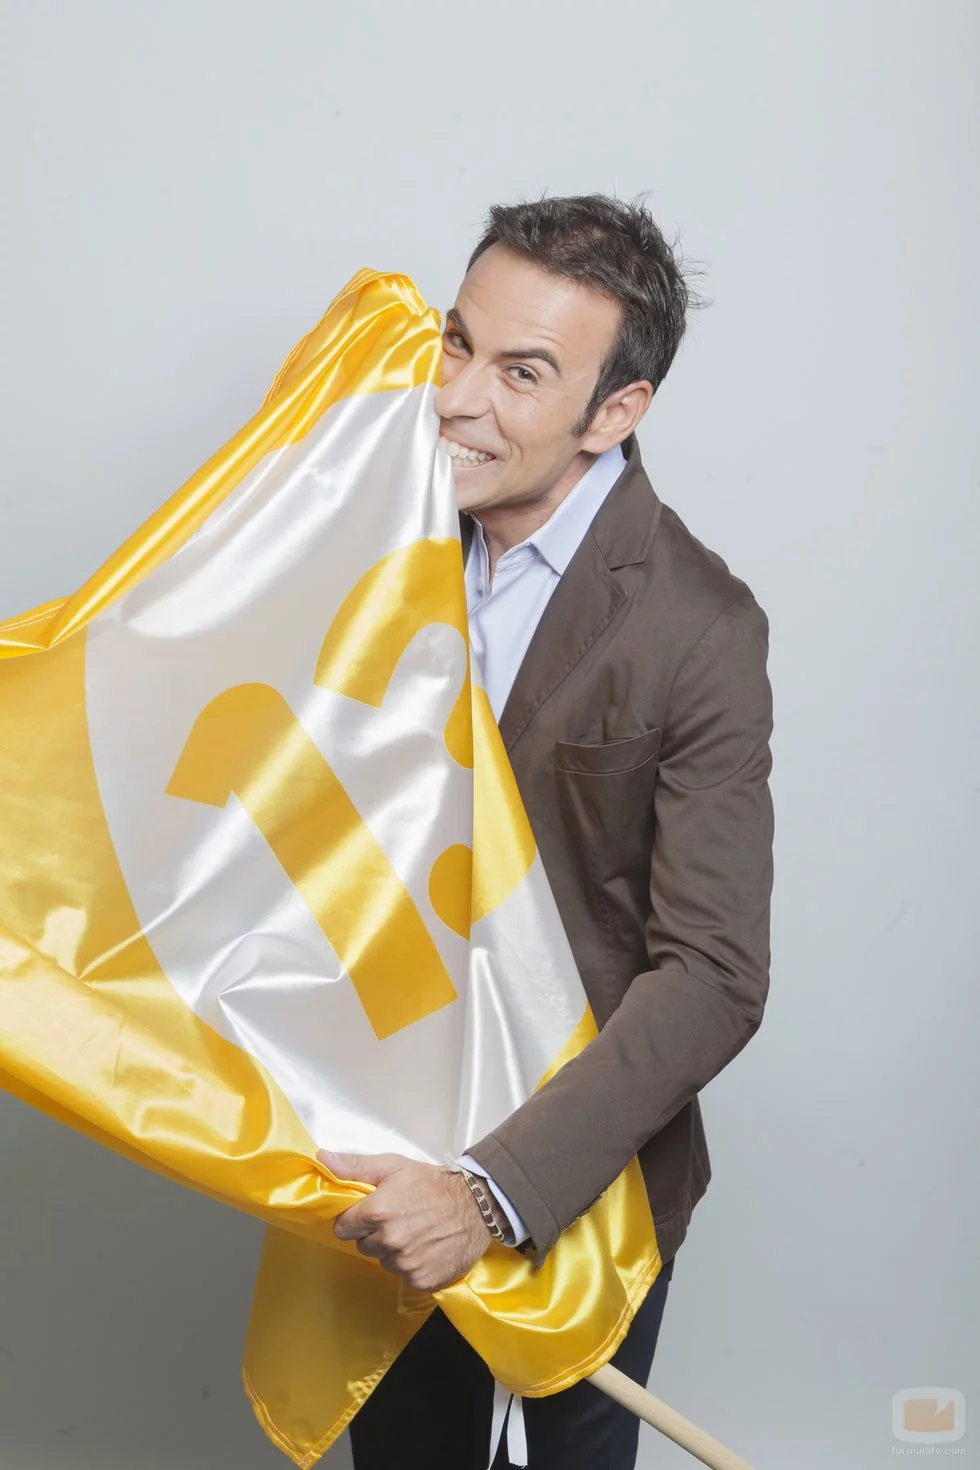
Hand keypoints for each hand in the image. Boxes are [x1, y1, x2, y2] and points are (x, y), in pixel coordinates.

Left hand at [318, 1150, 499, 1291]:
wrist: (477, 1205)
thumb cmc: (433, 1183)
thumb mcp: (394, 1166)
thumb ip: (355, 1165)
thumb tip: (323, 1159)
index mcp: (378, 1211)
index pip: (343, 1227)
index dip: (355, 1220)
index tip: (369, 1214)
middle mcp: (390, 1240)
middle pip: (363, 1246)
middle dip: (375, 1235)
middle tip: (399, 1219)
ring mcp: (407, 1263)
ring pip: (384, 1262)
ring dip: (394, 1251)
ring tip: (416, 1232)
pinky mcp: (422, 1279)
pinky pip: (405, 1276)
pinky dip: (413, 1265)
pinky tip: (427, 1248)